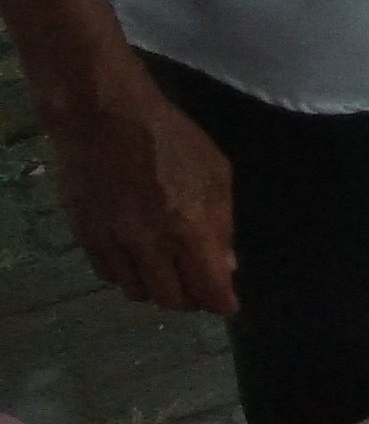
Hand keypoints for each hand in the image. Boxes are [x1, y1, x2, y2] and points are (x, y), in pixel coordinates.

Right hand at [47, 62, 238, 321]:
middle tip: (199, 287)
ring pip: (137, 292)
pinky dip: (127, 275)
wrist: (102, 117)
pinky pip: (108, 275)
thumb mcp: (215, 173)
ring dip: (157, 288)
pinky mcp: (85, 236)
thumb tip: (227, 267)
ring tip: (169, 272)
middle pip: (171, 299)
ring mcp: (113, 242)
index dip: (221, 303)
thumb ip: (222, 224)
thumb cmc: (170, 138)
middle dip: (191, 299)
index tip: (228, 305)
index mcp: (188, 228)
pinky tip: (138, 259)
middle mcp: (148, 244)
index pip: (208, 288)